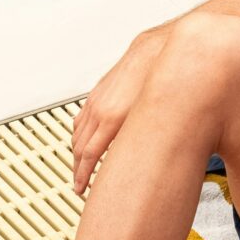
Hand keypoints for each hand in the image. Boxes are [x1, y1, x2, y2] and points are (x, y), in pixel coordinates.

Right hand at [71, 30, 166, 194]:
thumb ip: (142, 144)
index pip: (88, 156)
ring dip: (77, 151)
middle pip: (78, 146)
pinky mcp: (99, 91)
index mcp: (112, 118)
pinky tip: (85, 138)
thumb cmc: (162, 80)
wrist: (159, 49)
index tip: (81, 190)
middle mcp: (100, 108)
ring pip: (77, 131)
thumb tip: (146, 167)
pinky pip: (82, 117)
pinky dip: (80, 132)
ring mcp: (97, 99)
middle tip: (80, 185)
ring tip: (82, 166)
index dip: (82, 177)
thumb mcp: (155, 119)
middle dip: (77, 168)